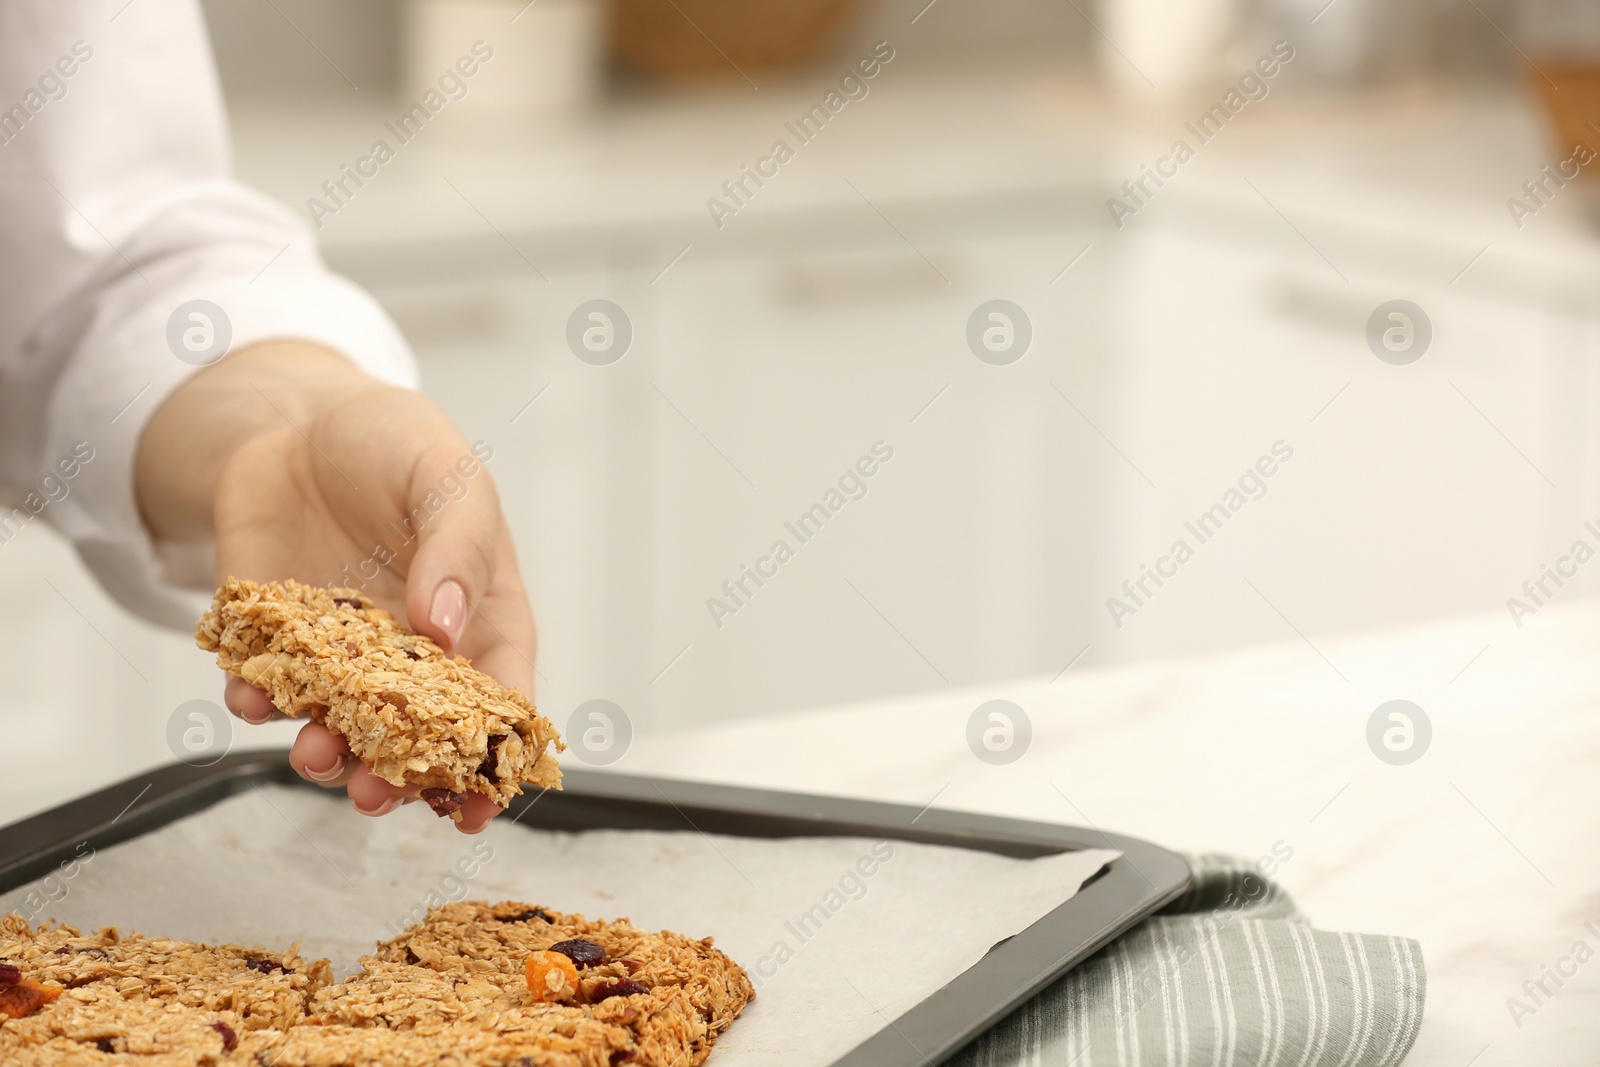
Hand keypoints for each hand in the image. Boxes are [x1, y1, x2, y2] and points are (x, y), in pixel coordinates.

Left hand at [138, 342, 536, 832]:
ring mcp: (343, 653)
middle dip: (396, 777)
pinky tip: (251, 695)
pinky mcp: (275, 641)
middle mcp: (414, 652)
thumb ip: (457, 547)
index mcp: (477, 619)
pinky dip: (255, 701)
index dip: (489, 763)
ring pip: (340, 728)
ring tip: (312, 751)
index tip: (475, 808)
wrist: (295, 419)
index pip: (496, 703)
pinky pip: (264, 688)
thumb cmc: (395, 443)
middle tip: (374, 792)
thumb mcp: (446, 476)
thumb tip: (446, 626)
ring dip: (325, 754)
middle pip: (415, 737)